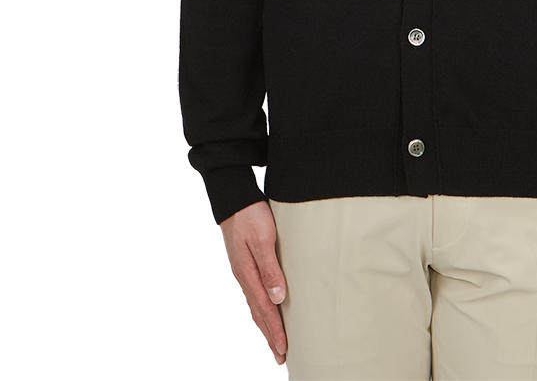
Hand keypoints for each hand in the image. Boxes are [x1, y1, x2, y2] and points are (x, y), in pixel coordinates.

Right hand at [220, 201, 287, 363]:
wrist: (234, 198)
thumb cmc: (251, 215)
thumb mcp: (264, 239)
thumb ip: (270, 268)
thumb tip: (278, 298)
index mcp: (248, 274)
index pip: (265, 309)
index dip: (275, 331)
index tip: (285, 349)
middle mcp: (244, 276)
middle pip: (258, 313)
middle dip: (270, 335)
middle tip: (281, 356)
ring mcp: (243, 270)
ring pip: (256, 304)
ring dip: (266, 324)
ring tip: (275, 340)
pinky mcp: (245, 263)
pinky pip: (254, 293)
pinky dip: (261, 308)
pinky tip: (267, 309)